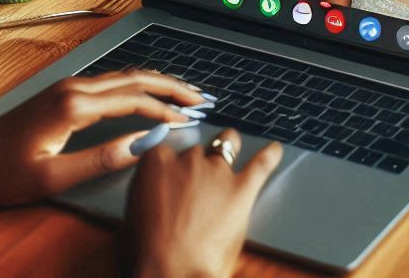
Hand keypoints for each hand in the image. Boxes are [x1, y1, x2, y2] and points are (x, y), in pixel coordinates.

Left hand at [0, 71, 206, 206]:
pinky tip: (153, 89)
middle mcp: (78, 87)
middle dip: (174, 86)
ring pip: (128, 74)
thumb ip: (102, 159)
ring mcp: (73, 84)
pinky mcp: (69, 89)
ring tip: (187, 92)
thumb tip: (146, 142)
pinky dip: (142, 82)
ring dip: (161, 81)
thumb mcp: (53, 177)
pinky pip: (116, 78)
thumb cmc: (5, 174)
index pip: (136, 100)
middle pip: (138, 78)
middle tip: (204, 98)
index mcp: (76, 106)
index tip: (192, 119)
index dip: (167, 109)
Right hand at [122, 127, 281, 277]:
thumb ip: (148, 195)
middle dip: (197, 166)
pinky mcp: (241, 187)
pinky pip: (262, 161)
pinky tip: (275, 151)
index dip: (172, 167)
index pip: (167, 150)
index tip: (173, 178)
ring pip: (227, 143)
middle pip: (197, 150)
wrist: (172, 277)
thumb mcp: (133, 220)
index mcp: (155, 164)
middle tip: (197, 191)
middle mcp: (187, 160)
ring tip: (230, 162)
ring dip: (228, 150)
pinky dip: (271, 155)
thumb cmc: (147, 258)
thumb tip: (157, 196)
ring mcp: (216, 171)